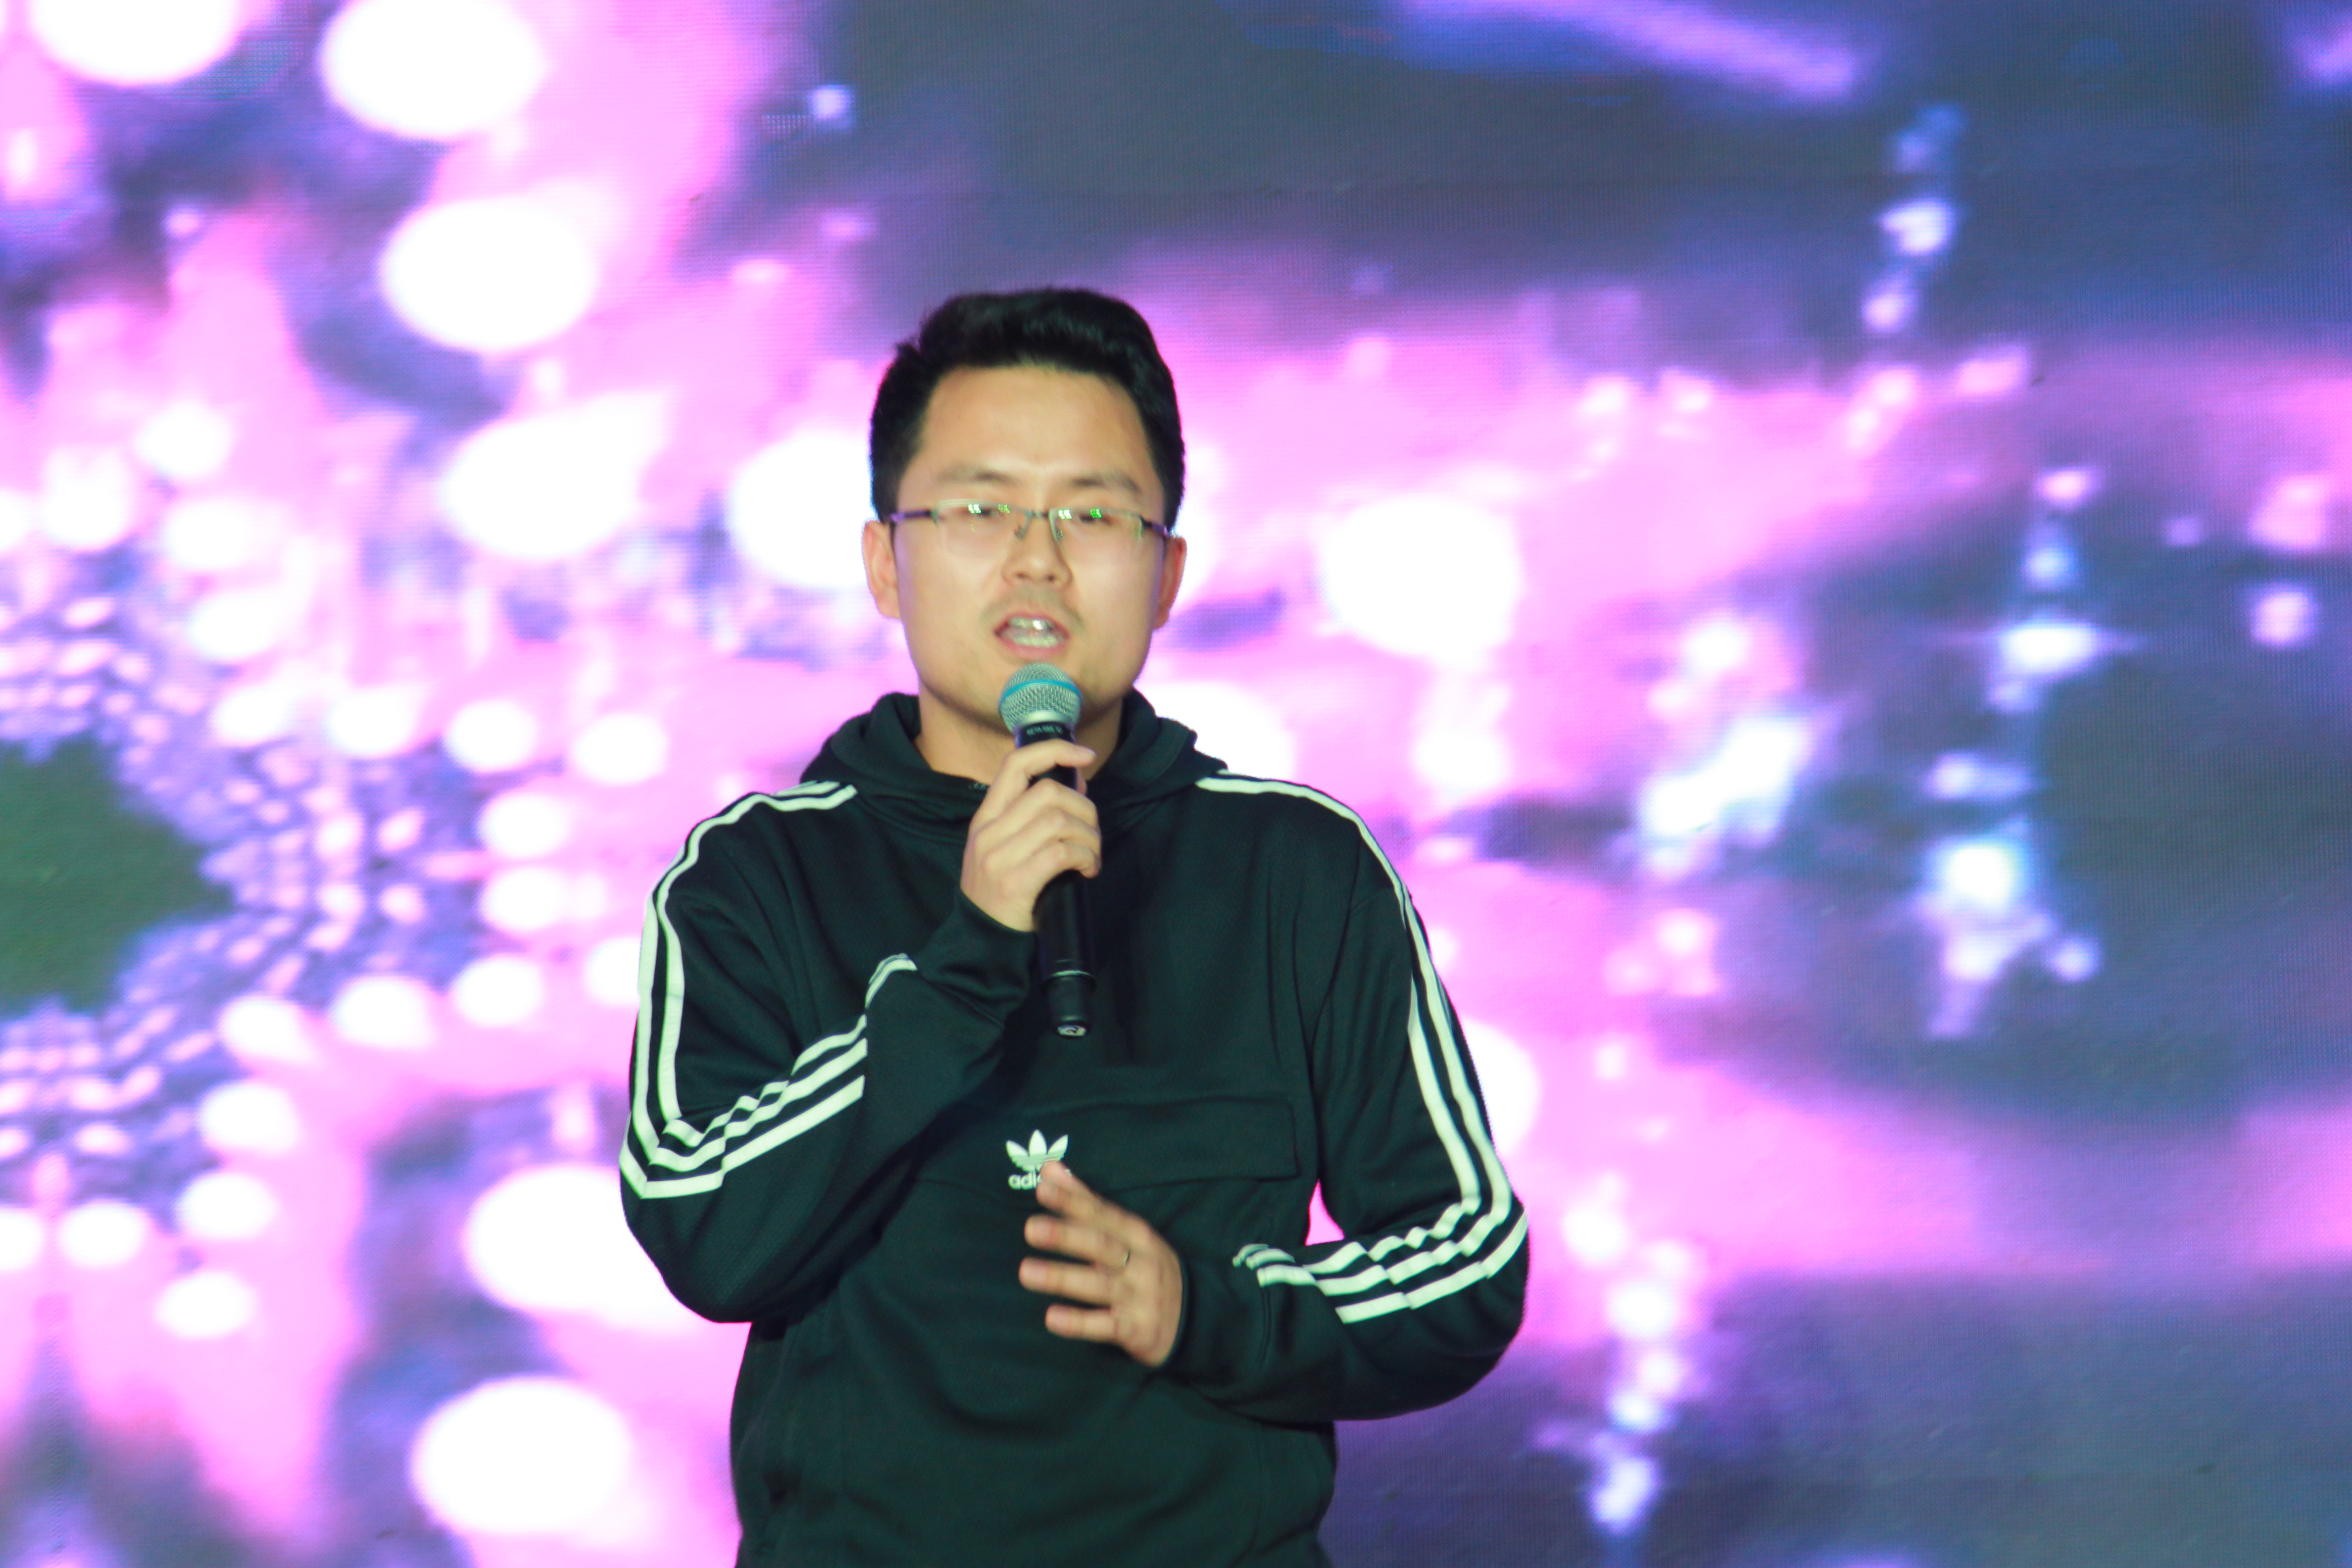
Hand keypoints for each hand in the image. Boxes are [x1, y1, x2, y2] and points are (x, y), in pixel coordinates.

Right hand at [960, 740, 1098, 931]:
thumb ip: (1036, 815)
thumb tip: (1078, 784)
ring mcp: (999, 857)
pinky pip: (1062, 853)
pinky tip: (1087, 870)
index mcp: (986, 817)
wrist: (980, 941)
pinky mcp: (1015, 882)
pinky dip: (1085, 857)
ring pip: (1059, 821)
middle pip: (1048, 792)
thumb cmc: (1002, 892)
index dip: (1054, 750)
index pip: (1015, 765)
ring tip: (1091, 856)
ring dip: (1089, 837)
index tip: (1085, 755)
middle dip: (1084, 808)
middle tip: (1092, 833)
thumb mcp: (1008, 847)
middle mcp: (989, 832)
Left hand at [1018, 1161, 1183, 1367]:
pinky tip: (1051, 1318)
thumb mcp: (1126, 1231)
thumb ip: (1086, 1200)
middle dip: (1066, 1236)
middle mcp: (1139, 1263)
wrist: (1194, 1316)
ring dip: (1062, 1278)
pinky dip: (1079, 1323)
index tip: (1043, 1188)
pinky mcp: (1136, 1330)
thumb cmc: (1145, 1266)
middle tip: (1030, 1228)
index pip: (1103, 1214)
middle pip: (1101, 1246)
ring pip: (1099, 1286)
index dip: (1074, 1201)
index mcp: (1137, 1235)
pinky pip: (1106, 1326)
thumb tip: (1049, 1168)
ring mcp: (1139, 1297)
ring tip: (1026, 1271)